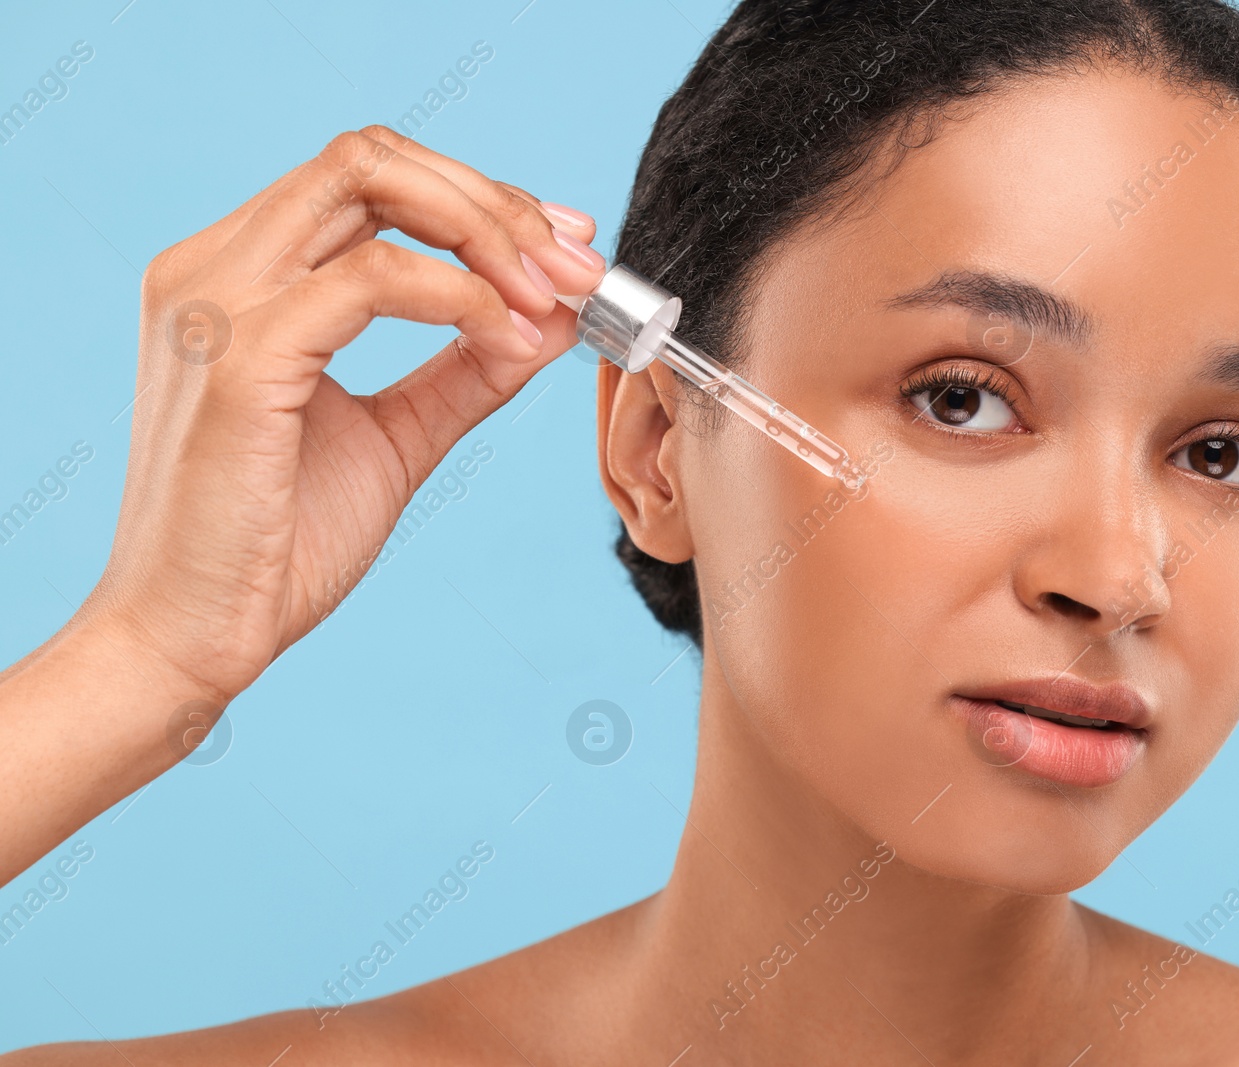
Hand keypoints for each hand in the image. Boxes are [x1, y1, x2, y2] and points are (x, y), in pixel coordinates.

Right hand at [83, 125, 606, 704]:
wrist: (197, 638)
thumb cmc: (279, 543)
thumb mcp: (400, 435)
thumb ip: (469, 367)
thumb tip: (553, 312)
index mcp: (241, 275)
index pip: (370, 180)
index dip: (481, 199)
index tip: (566, 244)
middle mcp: (217, 266)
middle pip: (374, 160)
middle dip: (496, 203)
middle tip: (576, 264)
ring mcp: (218, 301)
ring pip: (369, 186)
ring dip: (487, 234)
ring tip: (552, 298)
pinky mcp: (236, 356)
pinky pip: (367, 278)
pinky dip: (458, 296)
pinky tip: (506, 337)